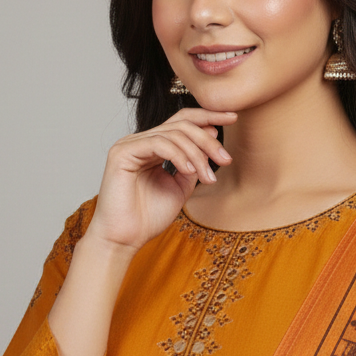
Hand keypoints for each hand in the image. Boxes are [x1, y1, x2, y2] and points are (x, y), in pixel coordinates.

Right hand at [87, 107, 236, 251]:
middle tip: (226, 159)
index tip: (233, 118)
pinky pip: (158, 143)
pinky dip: (179, 155)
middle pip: (181, 124)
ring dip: (197, 154)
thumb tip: (211, 141)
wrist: (124, 239)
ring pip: (173, 134)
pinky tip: (190, 171)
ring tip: (208, 178)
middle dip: (208, 140)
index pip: (182, 121)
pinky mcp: (122, 152)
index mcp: (153, 147)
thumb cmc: (148, 218)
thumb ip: (193, 165)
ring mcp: (129, 145)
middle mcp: (140, 141)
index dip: (208, 116)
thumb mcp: (180, 188)